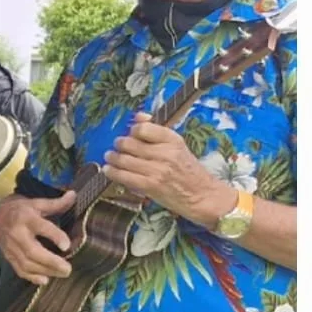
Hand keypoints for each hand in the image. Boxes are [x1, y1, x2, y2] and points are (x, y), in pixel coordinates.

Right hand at [0, 190, 75, 283]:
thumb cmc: (20, 210)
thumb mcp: (37, 203)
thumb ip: (56, 204)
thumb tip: (73, 195)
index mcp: (26, 217)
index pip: (41, 227)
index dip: (54, 236)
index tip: (67, 245)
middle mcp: (17, 234)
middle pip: (32, 251)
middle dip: (51, 261)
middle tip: (68, 268)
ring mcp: (11, 247)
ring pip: (26, 263)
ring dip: (45, 271)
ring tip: (62, 273)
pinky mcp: (8, 256)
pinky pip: (19, 269)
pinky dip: (31, 277)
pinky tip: (45, 280)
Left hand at [103, 113, 234, 224]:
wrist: (203, 195)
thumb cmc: (188, 171)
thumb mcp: (177, 147)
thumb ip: (157, 132)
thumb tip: (138, 116)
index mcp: (173, 140)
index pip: (143, 128)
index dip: (132, 130)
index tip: (130, 134)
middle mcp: (165, 153)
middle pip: (129, 143)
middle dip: (119, 144)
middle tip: (117, 147)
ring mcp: (157, 170)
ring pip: (123, 159)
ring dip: (112, 158)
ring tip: (110, 157)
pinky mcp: (150, 186)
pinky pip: (123, 176)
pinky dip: (112, 172)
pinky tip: (109, 170)